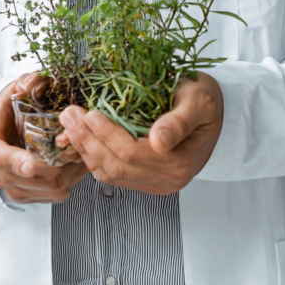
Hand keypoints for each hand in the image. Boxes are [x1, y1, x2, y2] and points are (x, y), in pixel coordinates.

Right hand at [0, 73, 86, 203]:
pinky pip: (60, 191)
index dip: (16, 162)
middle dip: (59, 161)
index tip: (30, 165)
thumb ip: (23, 84)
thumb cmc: (11, 113)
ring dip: (71, 168)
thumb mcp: (13, 92)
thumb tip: (34, 81)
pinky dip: (74, 176)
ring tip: (82, 147)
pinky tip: (79, 159)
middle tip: (77, 142)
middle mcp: (2, 174)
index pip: (1, 159)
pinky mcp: (36, 197)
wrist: (8, 133)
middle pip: (33, 176)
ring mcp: (19, 189)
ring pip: (51, 186)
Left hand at [58, 73, 222, 195]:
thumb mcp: (199, 102)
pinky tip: (82, 140)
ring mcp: (155, 183)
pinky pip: (114, 174)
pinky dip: (94, 158)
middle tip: (68, 115)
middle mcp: (167, 179)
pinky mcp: (146, 180)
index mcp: (179, 162)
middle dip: (88, 141)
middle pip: (116, 166)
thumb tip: (158, 139)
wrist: (216, 114)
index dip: (105, 134)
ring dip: (86, 150)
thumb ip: (179, 121)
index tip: (87, 113)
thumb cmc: (207, 101)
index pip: (132, 152)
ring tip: (70, 126)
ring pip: (110, 174)